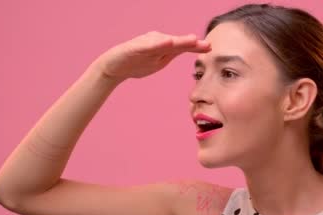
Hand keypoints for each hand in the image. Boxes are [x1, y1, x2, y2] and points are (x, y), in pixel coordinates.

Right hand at [93, 31, 210, 82]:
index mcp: (163, 47)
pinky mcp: (135, 48)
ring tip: (192, 40)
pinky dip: (158, 44)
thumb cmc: (136, 63)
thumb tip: (184, 51)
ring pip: (165, 43)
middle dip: (192, 44)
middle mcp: (156, 42)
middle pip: (177, 44)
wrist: (113, 67)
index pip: (182, 47)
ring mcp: (146, 44)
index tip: (210, 48)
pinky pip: (148, 46)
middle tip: (207, 45)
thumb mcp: (157, 61)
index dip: (196, 47)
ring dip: (179, 41)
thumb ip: (169, 54)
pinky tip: (167, 42)